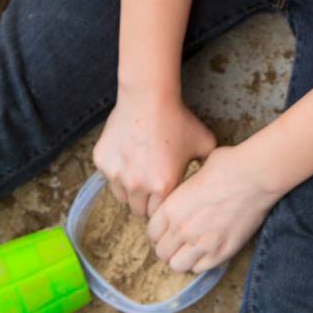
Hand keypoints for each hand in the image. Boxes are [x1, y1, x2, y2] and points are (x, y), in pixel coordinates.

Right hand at [92, 90, 215, 217]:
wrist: (149, 98)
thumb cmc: (177, 120)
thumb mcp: (204, 144)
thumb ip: (206, 166)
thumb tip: (211, 180)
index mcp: (162, 188)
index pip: (158, 214)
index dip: (162, 205)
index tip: (164, 195)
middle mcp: (137, 186)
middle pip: (137, 209)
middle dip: (145, 201)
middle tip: (151, 184)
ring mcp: (116, 175)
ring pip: (121, 195)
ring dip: (129, 189)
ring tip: (139, 170)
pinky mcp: (102, 162)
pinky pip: (108, 175)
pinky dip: (116, 169)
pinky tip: (127, 153)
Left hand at [147, 144, 280, 273]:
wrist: (256, 176)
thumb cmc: (227, 166)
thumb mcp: (195, 174)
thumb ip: (183, 193)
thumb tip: (185, 196)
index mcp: (171, 208)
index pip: (152, 233)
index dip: (160, 231)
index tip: (169, 228)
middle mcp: (182, 229)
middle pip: (162, 252)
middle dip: (169, 246)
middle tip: (180, 240)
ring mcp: (202, 243)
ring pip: (178, 266)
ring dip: (182, 258)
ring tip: (192, 248)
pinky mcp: (222, 252)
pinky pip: (200, 269)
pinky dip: (201, 262)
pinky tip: (207, 249)